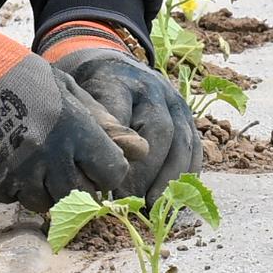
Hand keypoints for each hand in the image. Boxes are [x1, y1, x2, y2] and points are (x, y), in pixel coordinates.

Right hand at [0, 44, 137, 209]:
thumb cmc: (21, 74)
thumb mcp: (69, 88)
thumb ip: (102, 122)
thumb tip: (140, 150)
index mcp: (75, 130)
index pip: (112, 173)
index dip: (108, 168)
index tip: (98, 160)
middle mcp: (49, 156)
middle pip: (82, 196)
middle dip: (82, 185)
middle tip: (69, 166)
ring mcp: (17, 171)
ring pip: (45, 203)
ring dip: (47, 190)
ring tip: (39, 163)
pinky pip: (11, 198)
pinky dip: (15, 188)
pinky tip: (12, 164)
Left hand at [40, 21, 198, 196]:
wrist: (111, 67)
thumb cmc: (88, 93)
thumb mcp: (76, 101)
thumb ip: (86, 128)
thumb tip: (93, 174)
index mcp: (119, 81)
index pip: (122, 116)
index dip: (119, 151)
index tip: (108, 181)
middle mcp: (153, 89)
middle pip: (159, 130)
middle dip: (146, 170)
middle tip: (130, 201)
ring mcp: (175, 103)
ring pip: (182, 141)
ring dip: (169, 178)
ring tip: (153, 206)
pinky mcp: (188, 118)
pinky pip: (195, 148)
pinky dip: (187, 176)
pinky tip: (175, 200)